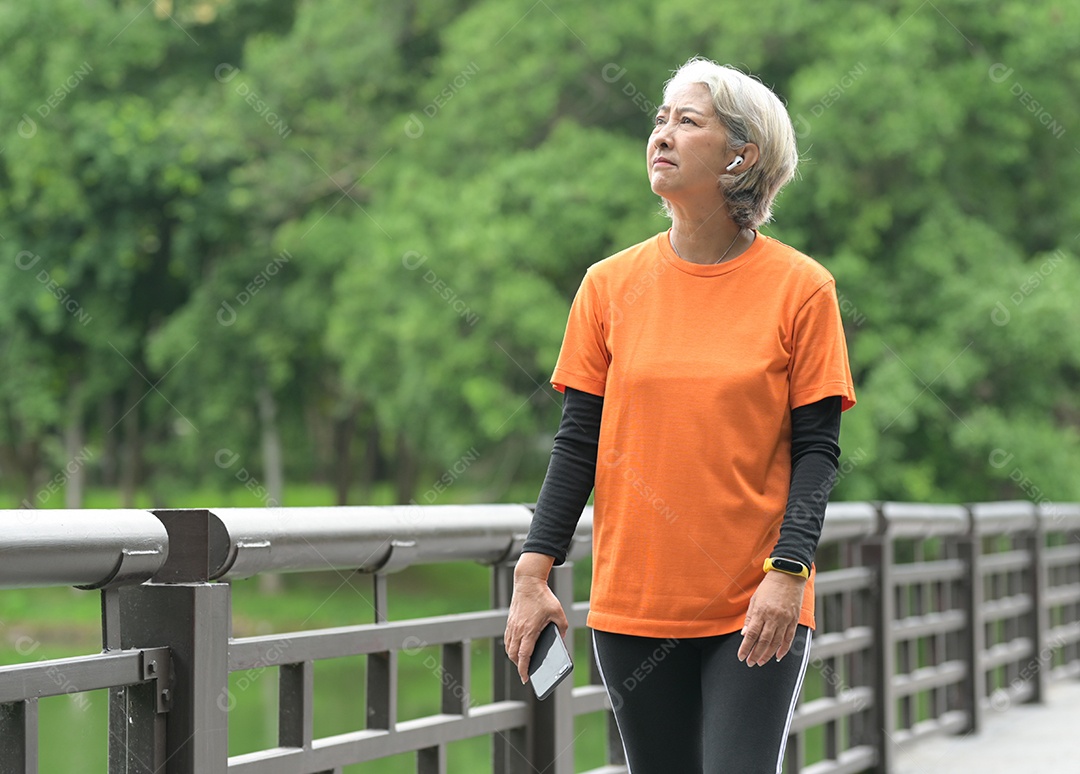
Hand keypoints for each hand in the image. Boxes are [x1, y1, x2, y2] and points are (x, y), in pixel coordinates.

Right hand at [504, 554, 568, 684]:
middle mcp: (518, 629)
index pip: (524, 655)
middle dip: (518, 666)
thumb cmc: (543, 596)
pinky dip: (511, 646)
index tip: (525, 678)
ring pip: (509, 647)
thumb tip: (561, 638)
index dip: (523, 669)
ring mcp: (512, 625)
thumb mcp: (559, 612)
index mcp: (530, 630)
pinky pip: (508, 639)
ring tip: (522, 662)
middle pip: (513, 655)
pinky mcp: (510, 621)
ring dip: (514, 657)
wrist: (528, 581)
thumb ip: (562, 628)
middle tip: (525, 672)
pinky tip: (517, 648)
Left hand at [737, 570, 806, 666]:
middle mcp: (773, 617)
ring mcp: (785, 619)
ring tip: (760, 662)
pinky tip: (777, 656)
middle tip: (750, 662)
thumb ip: (750, 618)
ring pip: (776, 642)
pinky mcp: (794, 620)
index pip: (752, 634)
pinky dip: (783, 649)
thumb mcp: (754, 599)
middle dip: (756, 654)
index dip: (746, 647)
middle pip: (764, 641)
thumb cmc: (768, 587)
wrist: (788, 576)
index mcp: (761, 611)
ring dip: (768, 654)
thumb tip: (745, 634)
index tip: (741, 656)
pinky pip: (789, 639)